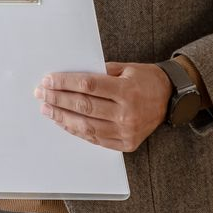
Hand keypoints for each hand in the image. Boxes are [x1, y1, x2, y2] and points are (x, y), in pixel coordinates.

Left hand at [36, 61, 168, 151]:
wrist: (171, 100)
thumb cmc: (147, 80)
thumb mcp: (126, 68)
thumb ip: (100, 73)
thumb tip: (70, 77)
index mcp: (127, 90)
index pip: (88, 86)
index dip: (65, 83)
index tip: (48, 80)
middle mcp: (126, 113)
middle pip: (83, 106)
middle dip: (58, 99)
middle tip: (41, 93)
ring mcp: (126, 131)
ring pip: (86, 126)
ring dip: (62, 117)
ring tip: (47, 109)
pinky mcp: (125, 144)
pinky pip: (95, 138)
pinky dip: (76, 130)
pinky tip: (63, 122)